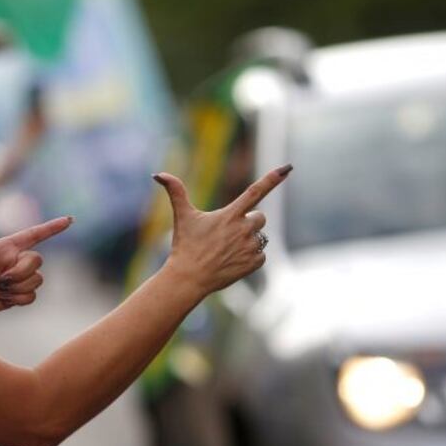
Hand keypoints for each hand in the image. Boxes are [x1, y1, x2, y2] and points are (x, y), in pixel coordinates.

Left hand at [0, 197, 72, 319]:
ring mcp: (15, 279)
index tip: (69, 220)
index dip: (52, 227)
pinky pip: (32, 297)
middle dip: (19, 273)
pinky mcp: (15, 296)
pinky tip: (1, 299)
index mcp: (5, 246)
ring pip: (37, 280)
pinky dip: (18, 300)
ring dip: (16, 288)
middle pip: (37, 261)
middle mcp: (14, 261)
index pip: (34, 234)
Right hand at [154, 164, 292, 294]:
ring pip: (260, 237)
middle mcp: (244, 229)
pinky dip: (250, 257)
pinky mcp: (255, 263)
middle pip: (260, 216)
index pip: (255, 191)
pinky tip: (232, 261)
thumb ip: (175, 191)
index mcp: (230, 215)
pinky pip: (261, 255)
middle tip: (228, 233)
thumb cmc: (185, 245)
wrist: (189, 277)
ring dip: (248, 240)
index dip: (272, 178)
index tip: (288, 168)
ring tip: (226, 250)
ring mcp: (250, 247)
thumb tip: (158, 174)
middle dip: (249, 222)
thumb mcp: (182, 216)